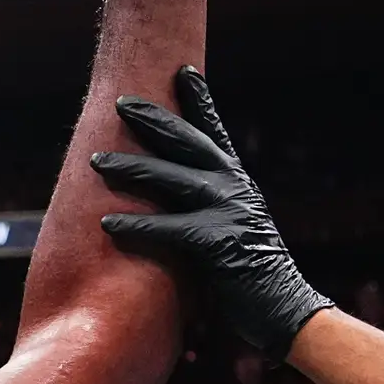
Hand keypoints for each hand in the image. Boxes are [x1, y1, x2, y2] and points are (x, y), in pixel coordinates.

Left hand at [92, 67, 334, 357]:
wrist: (288, 313)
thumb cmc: (254, 278)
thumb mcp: (234, 230)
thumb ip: (211, 209)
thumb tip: (180, 199)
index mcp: (238, 183)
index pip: (215, 132)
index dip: (199, 100)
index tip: (182, 70)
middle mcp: (235, 188)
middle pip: (187, 142)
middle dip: (152, 119)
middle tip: (120, 102)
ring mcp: (228, 212)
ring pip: (171, 178)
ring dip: (131, 167)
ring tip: (96, 160)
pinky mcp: (218, 244)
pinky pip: (169, 228)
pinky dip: (137, 227)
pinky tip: (107, 225)